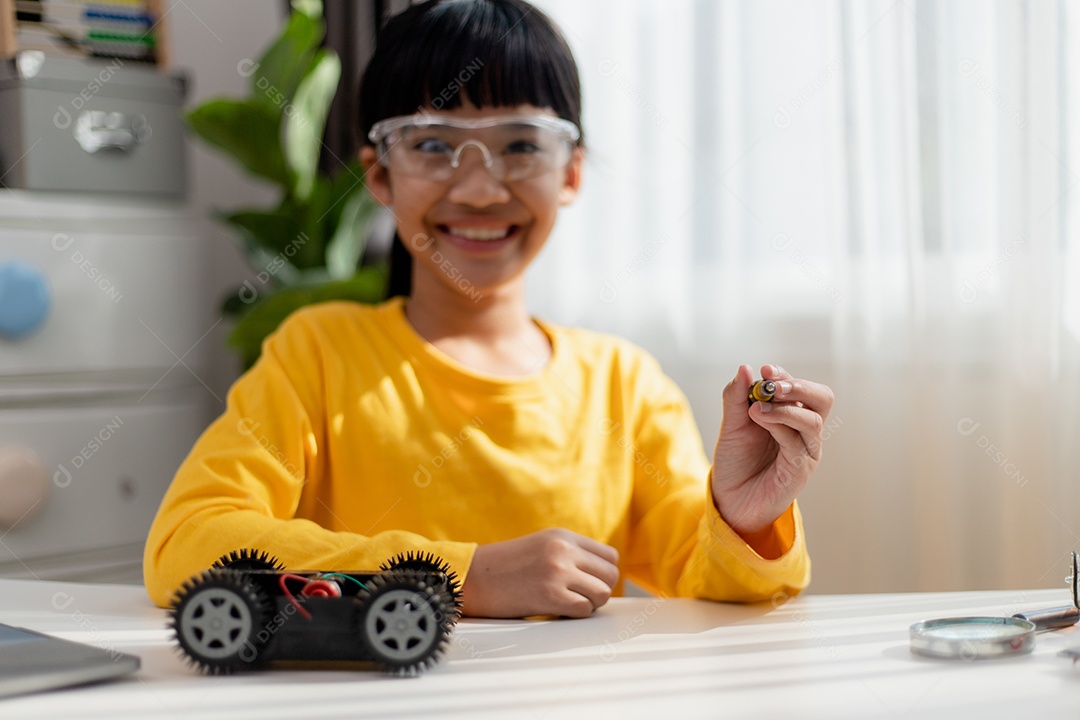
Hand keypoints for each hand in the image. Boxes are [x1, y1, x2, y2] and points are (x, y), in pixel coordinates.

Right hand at [459, 528, 619, 617]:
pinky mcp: (551, 595)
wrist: (472, 578)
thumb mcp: (541, 546)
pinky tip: (557, 610)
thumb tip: (602, 576)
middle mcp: (564, 550)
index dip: (602, 574)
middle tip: (578, 597)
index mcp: (563, 536)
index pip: (610, 556)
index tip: (588, 583)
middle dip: (599, 590)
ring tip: (567, 603)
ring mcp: (558, 572)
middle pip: (610, 575)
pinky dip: (575, 614)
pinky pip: (585, 609)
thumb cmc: (505, 567)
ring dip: (589, 604)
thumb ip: (570, 553)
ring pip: (602, 593)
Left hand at [711, 364, 833, 535]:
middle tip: (772, 384)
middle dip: (798, 386)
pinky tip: (759, 419)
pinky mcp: (800, 471)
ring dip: (785, 407)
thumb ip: (736, 398)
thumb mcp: (731, 425)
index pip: (801, 387)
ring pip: (812, 420)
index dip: (784, 375)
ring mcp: (805, 451)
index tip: (764, 369)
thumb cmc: (735, 462)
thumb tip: (745, 368)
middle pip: (822, 399)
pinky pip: (797, 443)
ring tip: (757, 408)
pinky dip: (779, 425)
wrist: (729, 500)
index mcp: (791, 416)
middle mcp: (803, 431)